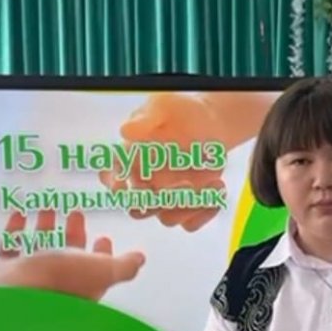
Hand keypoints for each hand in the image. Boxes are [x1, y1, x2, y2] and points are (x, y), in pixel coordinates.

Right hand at [0, 209, 145, 301]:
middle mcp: (55, 287)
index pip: (97, 272)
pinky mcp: (3, 274)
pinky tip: (20, 213)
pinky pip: (10, 248)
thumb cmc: (59, 281)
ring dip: (47, 228)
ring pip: (40, 250)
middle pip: (68, 258)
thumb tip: (141, 260)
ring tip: (49, 207)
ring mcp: (28, 281)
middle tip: (77, 214)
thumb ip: (123, 266)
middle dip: (75, 236)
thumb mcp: (102, 271)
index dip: (103, 254)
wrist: (10, 293)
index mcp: (81, 288)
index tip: (105, 237)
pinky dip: (17, 229)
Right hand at [99, 92, 226, 230]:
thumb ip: (145, 119)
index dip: (116, 185)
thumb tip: (126, 130)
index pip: (113, 178)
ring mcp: (166, 197)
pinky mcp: (187, 205)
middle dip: (158, 203)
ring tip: (214, 182)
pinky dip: (204, 213)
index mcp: (131, 161)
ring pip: (166, 218)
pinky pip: (190, 223)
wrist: (209, 122)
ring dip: (188, 207)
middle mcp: (145, 183)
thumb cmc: (180, 112)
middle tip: (185, 184)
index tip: (127, 184)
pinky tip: (218, 188)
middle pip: (138, 209)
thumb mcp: (163, 107)